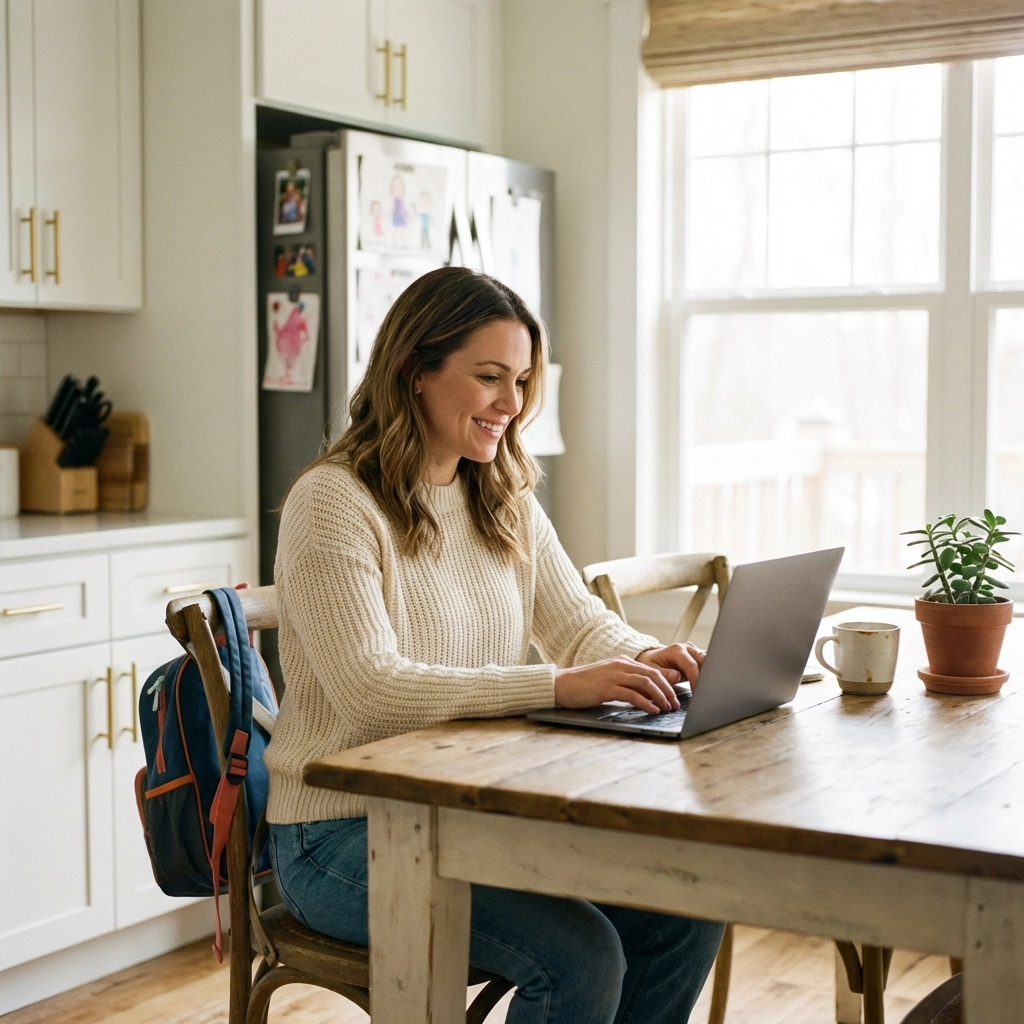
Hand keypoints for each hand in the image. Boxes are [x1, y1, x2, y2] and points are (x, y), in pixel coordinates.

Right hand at [554, 657, 679, 714]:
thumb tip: (649, 691)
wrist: (561, 684)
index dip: (666, 683)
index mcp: (622, 662)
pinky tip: (652, 710)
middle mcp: (620, 665)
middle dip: (667, 691)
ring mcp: (613, 675)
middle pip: (652, 675)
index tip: (674, 697)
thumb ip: (629, 682)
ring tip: (667, 708)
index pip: (651, 670)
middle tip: (675, 704)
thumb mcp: (610, 680)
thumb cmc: (585, 685)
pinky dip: (645, 703)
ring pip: (645, 683)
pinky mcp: (606, 688)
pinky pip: (632, 694)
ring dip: (660, 697)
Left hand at [636, 643, 704, 689]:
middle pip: (704, 661)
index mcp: (677, 650)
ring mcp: (694, 652)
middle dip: (706, 676)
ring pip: (709, 662)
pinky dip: (709, 674)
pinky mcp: (698, 658)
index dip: (696, 679)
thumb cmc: (651, 664)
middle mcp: (688, 648)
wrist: (651, 658)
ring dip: (709, 675)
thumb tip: (676, 676)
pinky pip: (708, 664)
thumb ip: (664, 674)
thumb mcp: (652, 670)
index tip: (697, 692)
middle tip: (705, 692)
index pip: (691, 665)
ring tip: (707, 689)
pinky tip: (707, 685)